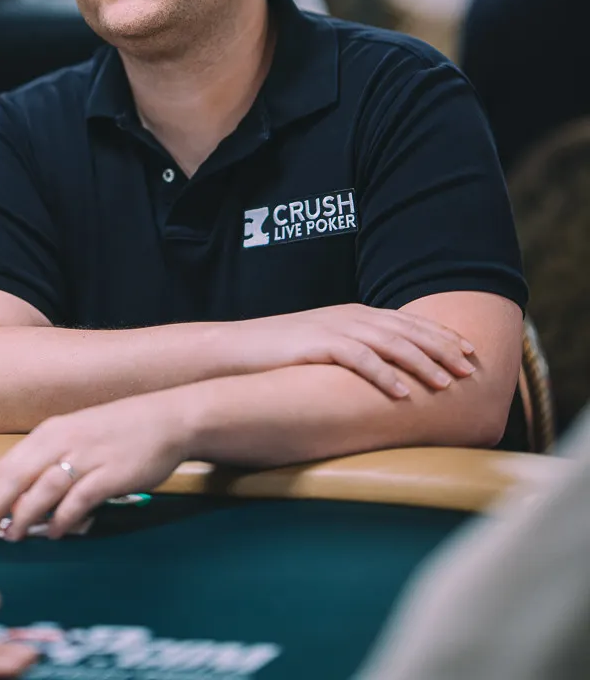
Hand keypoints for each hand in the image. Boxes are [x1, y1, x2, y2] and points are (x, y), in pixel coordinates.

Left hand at [0, 391, 186, 543]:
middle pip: (16, 478)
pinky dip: (63, 521)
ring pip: (42, 491)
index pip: (7, 466)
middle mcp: (63, 441)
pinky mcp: (109, 475)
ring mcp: (87, 457)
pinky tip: (58, 533)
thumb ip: (51, 461)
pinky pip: (77, 502)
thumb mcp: (77, 435)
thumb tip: (23, 498)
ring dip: (25, 518)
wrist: (167, 419)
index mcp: (51, 431)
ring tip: (16, 537)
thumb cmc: (119, 430)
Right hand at [235, 304, 476, 397]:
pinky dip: (384, 375)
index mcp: (356, 314)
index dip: (441, 335)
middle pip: (406, 330)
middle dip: (442, 348)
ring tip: (446, 383)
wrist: (237, 348)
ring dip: (421, 363)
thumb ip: (357, 351)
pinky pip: (358, 360)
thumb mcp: (326, 346)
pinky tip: (403, 393)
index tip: (470, 352)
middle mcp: (351, 316)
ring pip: (389, 343)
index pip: (408, 322)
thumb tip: (390, 374)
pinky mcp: (317, 344)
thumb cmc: (282, 354)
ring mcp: (335, 328)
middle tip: (470, 368)